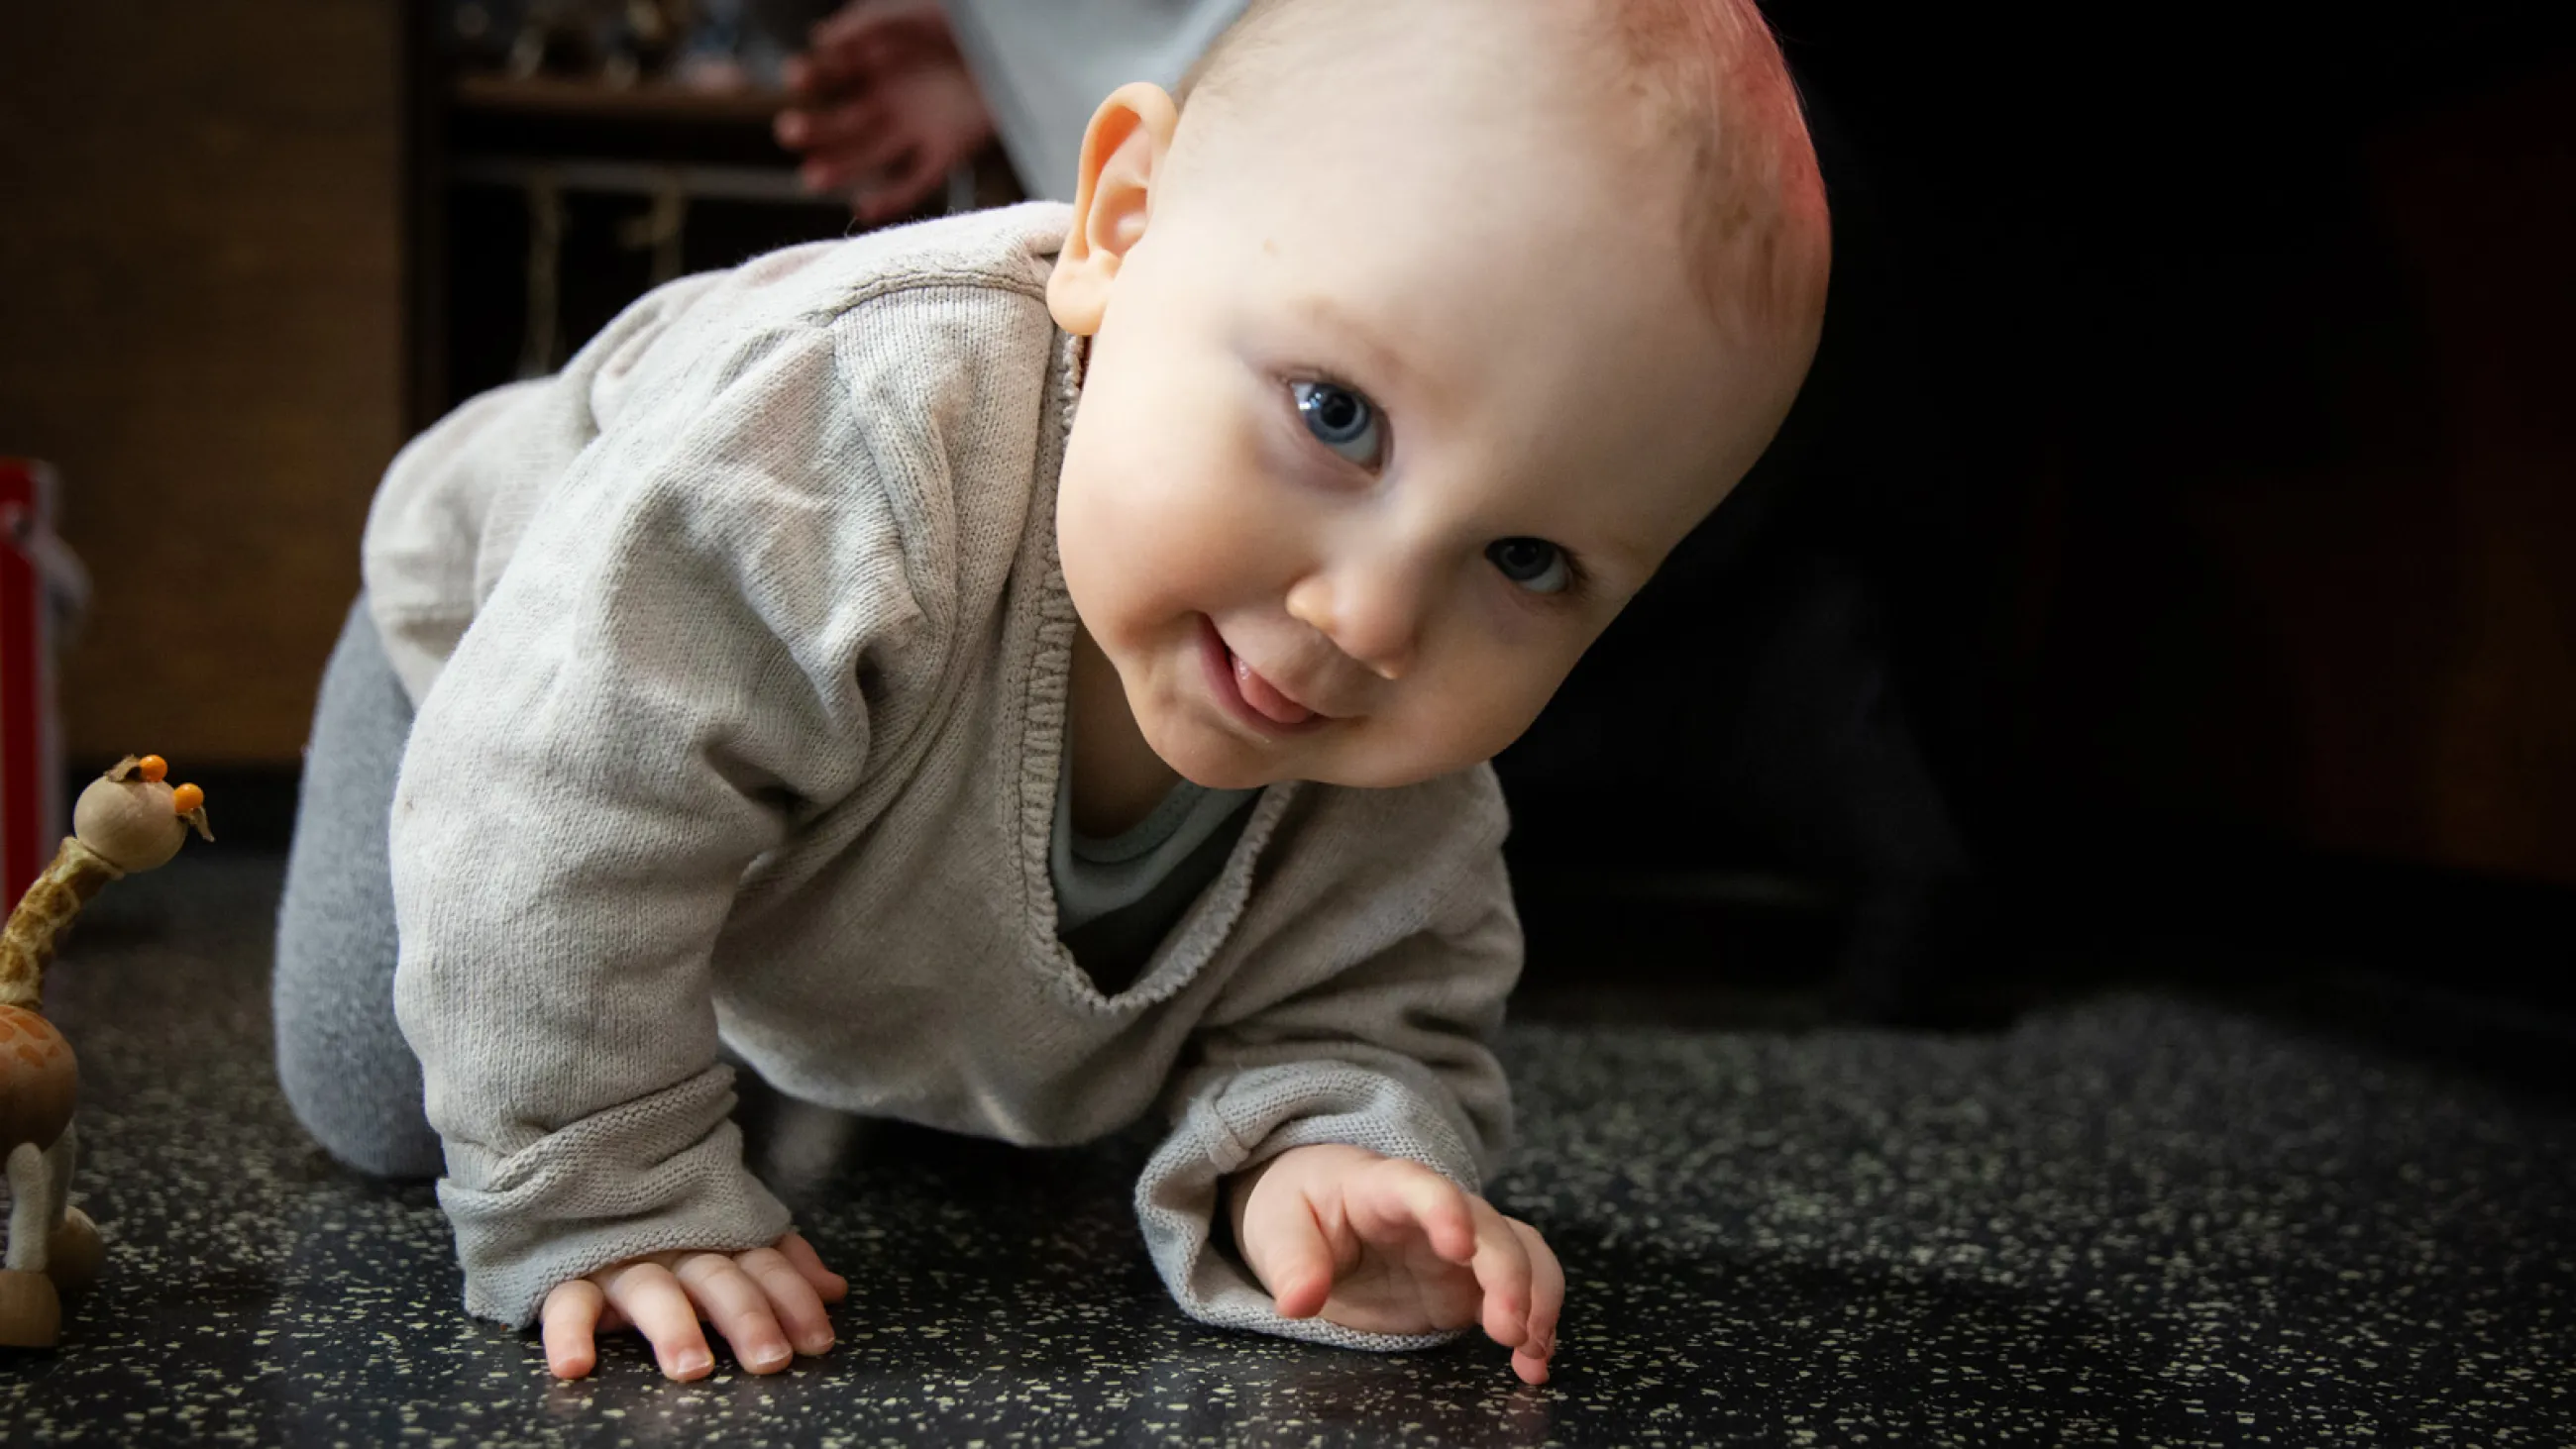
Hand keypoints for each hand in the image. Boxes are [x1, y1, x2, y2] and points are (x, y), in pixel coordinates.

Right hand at [540, 1230, 847, 1379]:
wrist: (578, 1173)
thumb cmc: (667, 1222)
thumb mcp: (729, 1238)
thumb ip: (781, 1264)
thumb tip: (836, 1290)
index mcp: (717, 1237)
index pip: (765, 1264)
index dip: (793, 1299)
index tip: (818, 1341)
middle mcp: (674, 1245)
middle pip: (717, 1277)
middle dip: (747, 1316)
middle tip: (769, 1358)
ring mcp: (621, 1258)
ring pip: (651, 1289)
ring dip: (673, 1326)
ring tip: (692, 1366)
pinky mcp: (568, 1273)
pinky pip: (567, 1301)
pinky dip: (569, 1332)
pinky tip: (575, 1365)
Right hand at [774, 0, 996, 224]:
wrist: (1026, 46)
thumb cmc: (973, 24)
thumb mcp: (917, 15)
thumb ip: (870, 24)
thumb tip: (819, 38)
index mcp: (880, 65)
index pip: (834, 74)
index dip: (814, 75)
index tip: (797, 76)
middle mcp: (892, 101)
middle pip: (844, 123)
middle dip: (816, 129)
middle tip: (789, 131)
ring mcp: (917, 130)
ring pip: (870, 155)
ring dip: (841, 167)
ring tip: (813, 176)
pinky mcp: (948, 153)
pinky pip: (916, 181)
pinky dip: (891, 198)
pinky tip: (862, 209)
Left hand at [1228, 1143, 1563, 1384]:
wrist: (1318, 1210)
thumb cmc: (1301, 1209)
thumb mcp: (1279, 1227)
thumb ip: (1291, 1262)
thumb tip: (1298, 1301)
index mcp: (1385, 1187)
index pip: (1423, 1187)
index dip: (1446, 1210)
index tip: (1459, 1246)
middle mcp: (1437, 1212)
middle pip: (1490, 1227)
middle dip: (1509, 1274)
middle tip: (1508, 1329)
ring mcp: (1460, 1248)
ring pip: (1522, 1252)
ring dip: (1537, 1297)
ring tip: (1531, 1351)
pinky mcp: (1468, 1285)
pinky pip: (1521, 1290)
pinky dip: (1537, 1323)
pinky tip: (1532, 1364)